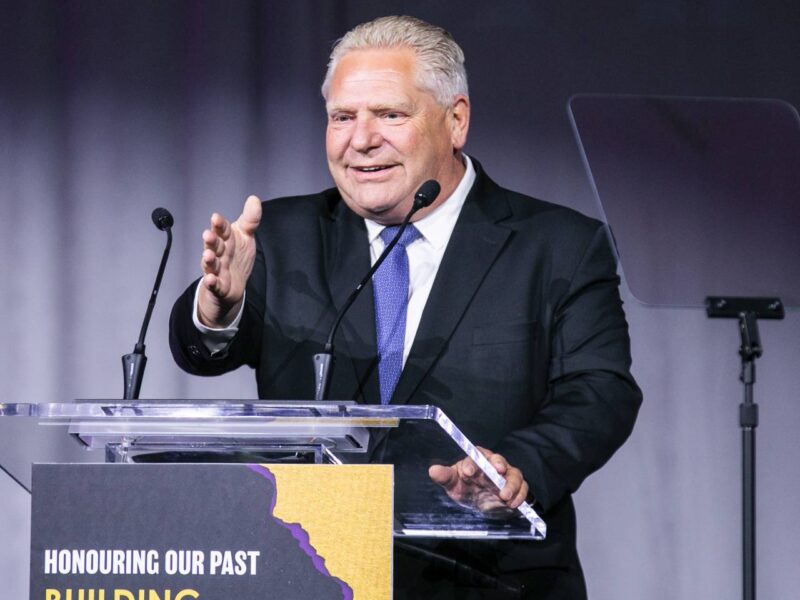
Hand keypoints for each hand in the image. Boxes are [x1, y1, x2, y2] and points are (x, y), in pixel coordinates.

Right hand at [197, 195, 261, 327]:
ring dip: (209, 260)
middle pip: (214, 246)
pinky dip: (211, 282)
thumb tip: (254, 199)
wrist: (232, 284)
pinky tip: (210, 279)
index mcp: (226, 240)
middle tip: (208, 235)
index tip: (216, 218)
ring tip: (208, 256)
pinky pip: (214, 284)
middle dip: (211, 241)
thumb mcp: (245, 236)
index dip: (220, 225)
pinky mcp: (218, 286)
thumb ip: (250, 219)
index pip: (223, 230)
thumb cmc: (237, 256)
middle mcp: (219, 253)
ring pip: (211, 264)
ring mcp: (217, 269)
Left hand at [428, 447, 529, 517]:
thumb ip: (445, 477)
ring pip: (514, 474)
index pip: (476, 454)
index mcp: (477, 460)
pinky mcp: (516, 489)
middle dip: (498, 464)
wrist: (481, 505)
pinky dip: (520, 495)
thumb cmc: (466, 488)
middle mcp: (493, 465)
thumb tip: (432, 470)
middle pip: (498, 459)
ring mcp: (506, 476)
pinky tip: (512, 504)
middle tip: (497, 471)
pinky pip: (523, 488)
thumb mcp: (453, 484)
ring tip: (504, 496)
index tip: (467, 472)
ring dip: (511, 484)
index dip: (473, 461)